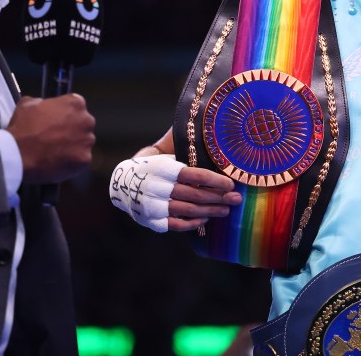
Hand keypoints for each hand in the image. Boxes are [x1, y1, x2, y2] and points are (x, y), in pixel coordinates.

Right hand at [7, 94, 94, 183]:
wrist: (17, 154)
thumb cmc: (22, 127)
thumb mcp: (27, 104)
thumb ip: (42, 102)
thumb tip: (43, 105)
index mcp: (76, 103)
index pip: (75, 107)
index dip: (65, 115)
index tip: (56, 122)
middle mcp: (86, 120)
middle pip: (83, 124)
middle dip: (73, 130)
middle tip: (56, 138)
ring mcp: (87, 140)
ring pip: (83, 142)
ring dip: (74, 146)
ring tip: (55, 151)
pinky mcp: (85, 158)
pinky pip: (81, 159)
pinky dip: (72, 161)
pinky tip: (58, 162)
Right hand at [109, 154, 241, 232]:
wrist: (124, 183)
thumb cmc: (155, 166)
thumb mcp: (166, 154)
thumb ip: (187, 150)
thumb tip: (216, 137)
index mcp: (163, 168)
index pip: (194, 175)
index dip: (215, 180)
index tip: (231, 183)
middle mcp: (156, 187)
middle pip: (195, 194)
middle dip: (219, 197)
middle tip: (236, 198)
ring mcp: (153, 205)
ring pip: (188, 210)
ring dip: (211, 211)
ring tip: (226, 209)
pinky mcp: (152, 220)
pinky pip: (176, 225)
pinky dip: (193, 222)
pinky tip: (206, 218)